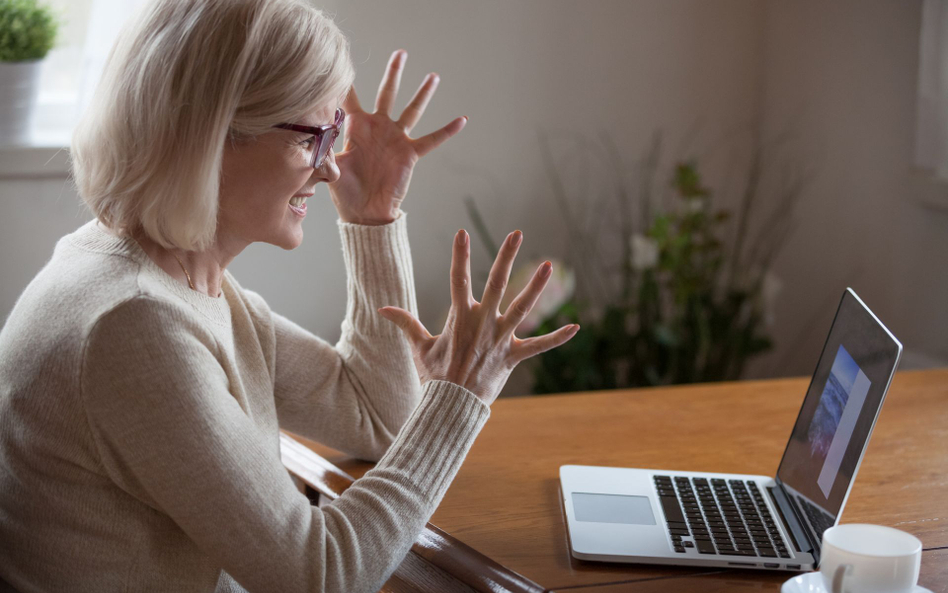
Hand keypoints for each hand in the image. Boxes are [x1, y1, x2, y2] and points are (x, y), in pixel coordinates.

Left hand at [329, 49, 466, 224]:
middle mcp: (378, 128)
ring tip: (433, 76)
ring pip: (412, 110)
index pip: (349, 99)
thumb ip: (326, 148)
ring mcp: (396, 139)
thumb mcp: (331, 167)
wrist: (365, 213)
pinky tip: (462, 120)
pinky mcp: (409, 153)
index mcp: (356, 128)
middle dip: (394, 73)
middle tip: (401, 53)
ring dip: (423, 94)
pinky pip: (432, 140)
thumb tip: (316, 137)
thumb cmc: (345, 192)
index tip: (342, 61)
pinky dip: (447, 131)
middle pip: (387, 93)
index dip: (345, 82)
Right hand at [378, 229, 580, 404]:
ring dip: (536, 287)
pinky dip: (557, 338)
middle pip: (495, 284)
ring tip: (548, 265)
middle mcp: (482, 323)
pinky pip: (539, 346)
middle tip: (517, 233)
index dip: (460, 256)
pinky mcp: (513, 357)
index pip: (458, 280)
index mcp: (459, 318)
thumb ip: (405, 323)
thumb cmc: (435, 376)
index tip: (461, 232)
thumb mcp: (419, 346)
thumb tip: (382, 308)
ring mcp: (500, 339)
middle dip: (506, 257)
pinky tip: (576, 327)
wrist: (451, 405)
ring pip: (522, 308)